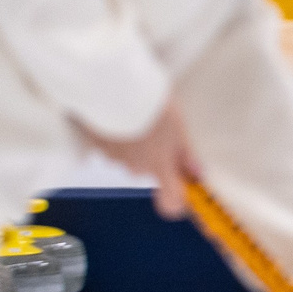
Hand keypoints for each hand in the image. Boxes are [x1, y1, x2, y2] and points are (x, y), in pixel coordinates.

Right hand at [82, 100, 201, 218]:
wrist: (110, 87)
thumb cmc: (150, 107)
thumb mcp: (178, 127)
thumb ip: (187, 154)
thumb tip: (198, 173)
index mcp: (159, 166)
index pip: (170, 203)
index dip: (177, 203)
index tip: (183, 193)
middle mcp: (136, 168)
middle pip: (149, 170)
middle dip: (154, 154)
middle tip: (159, 128)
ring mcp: (113, 157)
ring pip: (129, 156)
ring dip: (133, 142)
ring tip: (137, 116)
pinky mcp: (94, 144)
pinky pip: (110, 145)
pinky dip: (116, 134)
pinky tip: (119, 115)